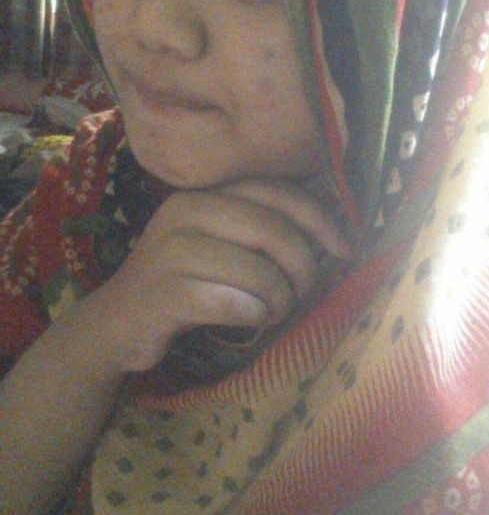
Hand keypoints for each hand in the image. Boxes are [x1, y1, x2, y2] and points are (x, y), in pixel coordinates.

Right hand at [79, 178, 350, 372]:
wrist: (118, 322)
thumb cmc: (185, 280)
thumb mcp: (220, 242)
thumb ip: (263, 228)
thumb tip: (333, 232)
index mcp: (204, 192)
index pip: (276, 192)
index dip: (320, 219)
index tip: (345, 248)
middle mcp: (185, 212)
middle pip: (273, 230)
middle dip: (304, 266)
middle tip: (305, 291)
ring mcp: (170, 252)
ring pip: (259, 272)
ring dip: (280, 299)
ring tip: (273, 310)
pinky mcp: (163, 295)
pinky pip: (235, 304)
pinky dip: (255, 316)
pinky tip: (251, 320)